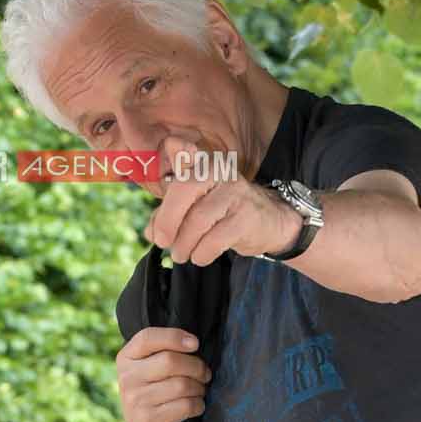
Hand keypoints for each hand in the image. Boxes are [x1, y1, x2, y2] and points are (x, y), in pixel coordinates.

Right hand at [116, 325, 210, 421]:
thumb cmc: (156, 394)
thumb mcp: (150, 370)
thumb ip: (162, 352)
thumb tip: (193, 342)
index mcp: (125, 359)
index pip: (147, 338)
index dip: (174, 337)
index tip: (195, 344)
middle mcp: (126, 378)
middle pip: (170, 361)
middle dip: (196, 367)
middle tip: (205, 374)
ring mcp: (134, 401)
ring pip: (181, 385)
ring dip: (198, 388)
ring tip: (199, 391)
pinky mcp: (147, 421)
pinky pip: (184, 406)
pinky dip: (197, 405)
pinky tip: (196, 406)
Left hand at [146, 172, 296, 266]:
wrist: (270, 221)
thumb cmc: (224, 213)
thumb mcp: (195, 205)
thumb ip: (169, 213)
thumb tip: (150, 231)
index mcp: (203, 164)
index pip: (175, 170)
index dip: (162, 192)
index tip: (153, 230)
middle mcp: (220, 172)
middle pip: (184, 190)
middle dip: (167, 221)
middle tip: (162, 243)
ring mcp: (236, 193)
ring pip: (198, 219)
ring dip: (184, 244)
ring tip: (180, 255)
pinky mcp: (247, 217)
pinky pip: (215, 239)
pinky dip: (202, 253)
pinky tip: (200, 257)